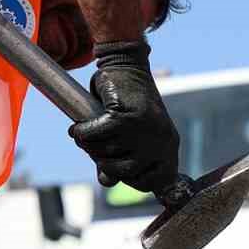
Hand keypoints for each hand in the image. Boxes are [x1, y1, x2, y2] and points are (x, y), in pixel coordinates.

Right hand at [67, 40, 180, 194]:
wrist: (126, 66)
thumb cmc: (126, 103)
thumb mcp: (126, 136)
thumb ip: (117, 161)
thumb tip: (107, 182)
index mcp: (169, 147)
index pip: (156, 182)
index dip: (133, 180)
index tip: (117, 170)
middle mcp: (162, 141)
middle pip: (125, 172)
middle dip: (104, 161)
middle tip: (96, 144)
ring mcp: (145, 130)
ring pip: (107, 154)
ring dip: (90, 144)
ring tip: (89, 130)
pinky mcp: (125, 117)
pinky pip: (94, 137)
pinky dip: (82, 132)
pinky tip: (79, 126)